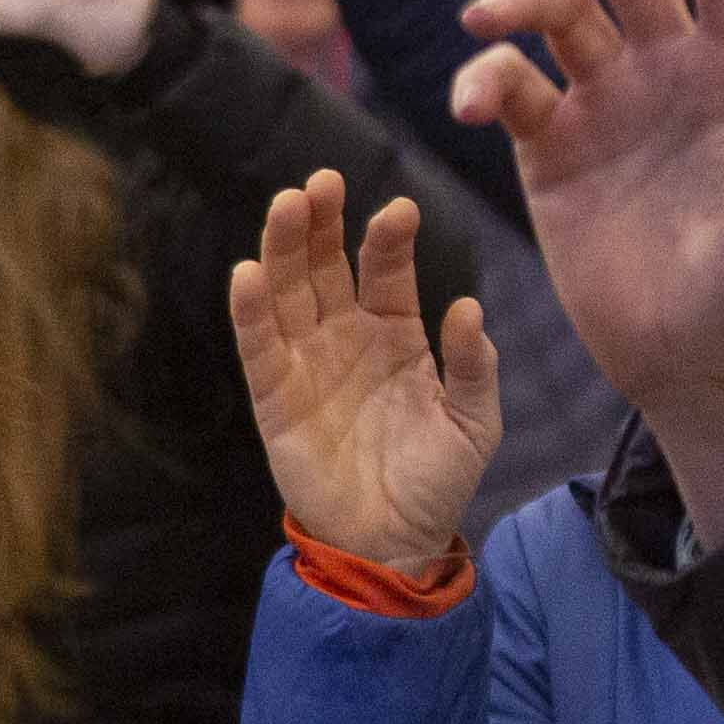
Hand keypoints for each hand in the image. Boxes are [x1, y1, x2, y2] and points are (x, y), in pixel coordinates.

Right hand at [230, 172, 497, 571]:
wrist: (394, 541)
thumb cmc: (437, 481)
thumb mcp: (475, 423)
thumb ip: (473, 367)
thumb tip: (468, 307)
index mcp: (396, 333)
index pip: (385, 270)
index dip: (387, 238)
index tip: (398, 210)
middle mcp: (345, 336)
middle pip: (324, 265)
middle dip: (321, 222)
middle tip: (322, 182)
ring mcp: (306, 362)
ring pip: (286, 291)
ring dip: (280, 247)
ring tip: (285, 205)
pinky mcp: (274, 396)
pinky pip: (258, 346)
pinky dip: (250, 309)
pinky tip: (248, 272)